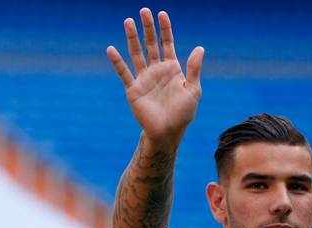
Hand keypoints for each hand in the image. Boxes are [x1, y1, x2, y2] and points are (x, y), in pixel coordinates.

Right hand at [106, 8, 203, 143]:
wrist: (168, 132)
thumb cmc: (183, 113)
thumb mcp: (193, 90)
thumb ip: (194, 69)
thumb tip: (200, 48)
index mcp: (172, 69)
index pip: (167, 44)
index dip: (165, 29)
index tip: (162, 13)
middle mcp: (156, 70)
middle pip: (151, 44)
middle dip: (148, 28)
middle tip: (144, 11)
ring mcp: (144, 78)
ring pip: (136, 53)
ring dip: (132, 38)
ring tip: (128, 21)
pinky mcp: (133, 89)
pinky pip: (124, 73)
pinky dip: (117, 62)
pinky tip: (111, 49)